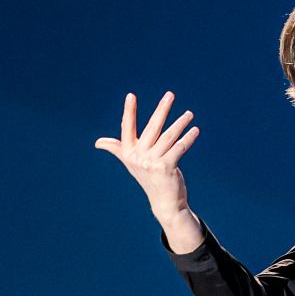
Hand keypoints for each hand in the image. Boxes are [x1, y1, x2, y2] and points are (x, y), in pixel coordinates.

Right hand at [94, 91, 199, 219]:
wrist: (163, 201)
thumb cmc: (149, 178)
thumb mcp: (131, 163)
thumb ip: (118, 149)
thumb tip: (99, 143)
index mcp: (129, 153)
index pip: (127, 127)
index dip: (129, 111)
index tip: (131, 95)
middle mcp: (138, 156)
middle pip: (152, 127)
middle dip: (162, 109)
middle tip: (170, 94)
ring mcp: (151, 162)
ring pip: (169, 136)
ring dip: (180, 123)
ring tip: (189, 114)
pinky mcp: (165, 167)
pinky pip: (179, 148)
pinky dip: (188, 138)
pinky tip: (195, 130)